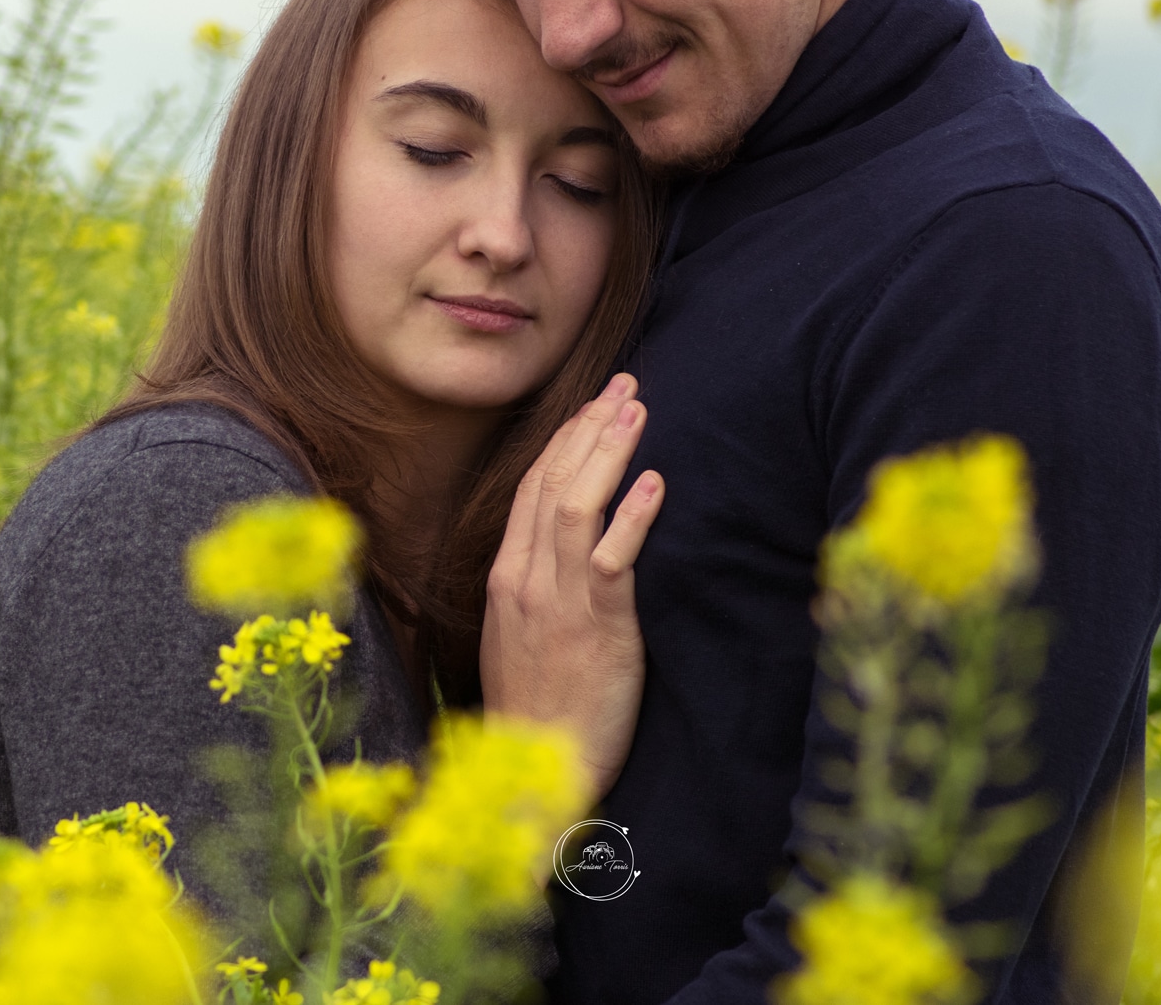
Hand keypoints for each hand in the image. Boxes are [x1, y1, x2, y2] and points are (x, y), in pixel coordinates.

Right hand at [480, 372, 663, 799]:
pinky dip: (631, 516)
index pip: (532, 488)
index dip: (564, 440)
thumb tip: (561, 555)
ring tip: (637, 410)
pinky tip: (653, 481)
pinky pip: (610, 558)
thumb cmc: (538, 713)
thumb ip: (538, 591)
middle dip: (589, 427)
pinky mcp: (593, 625)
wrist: (533, 776)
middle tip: (624, 384)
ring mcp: (555, 599)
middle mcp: (524, 578)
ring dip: (608, 452)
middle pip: (552, 482)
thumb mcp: (522, 640)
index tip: (594, 405)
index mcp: (507, 577)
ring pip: (575, 505)